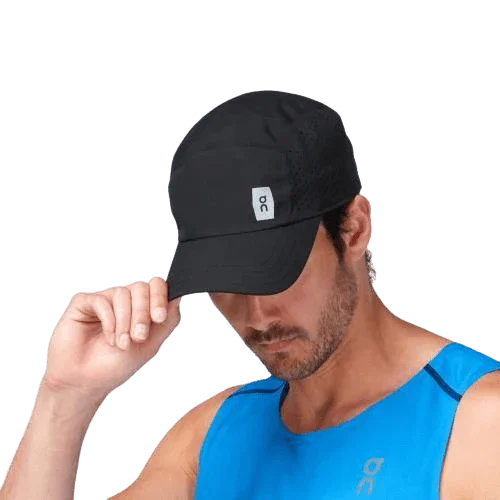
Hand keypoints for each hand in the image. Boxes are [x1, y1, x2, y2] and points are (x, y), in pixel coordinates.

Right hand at [41, 276, 181, 403]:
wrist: (85, 383)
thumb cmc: (115, 365)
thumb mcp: (150, 344)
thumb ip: (167, 320)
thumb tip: (178, 295)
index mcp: (141, 307)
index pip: (156, 286)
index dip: (160, 297)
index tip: (159, 318)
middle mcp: (124, 299)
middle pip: (141, 287)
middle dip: (143, 314)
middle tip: (138, 337)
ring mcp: (104, 299)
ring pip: (122, 293)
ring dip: (125, 322)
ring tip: (121, 344)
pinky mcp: (83, 302)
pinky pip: (101, 300)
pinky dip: (108, 321)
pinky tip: (107, 338)